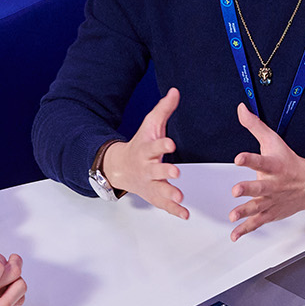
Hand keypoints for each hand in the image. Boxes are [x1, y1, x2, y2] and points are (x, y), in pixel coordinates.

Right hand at [100, 87, 186, 219]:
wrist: (120, 167)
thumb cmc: (139, 144)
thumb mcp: (149, 125)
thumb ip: (163, 110)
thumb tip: (175, 91)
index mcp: (146, 150)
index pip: (154, 146)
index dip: (162, 145)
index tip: (170, 143)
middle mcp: (146, 168)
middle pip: (155, 170)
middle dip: (165, 172)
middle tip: (176, 172)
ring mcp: (149, 183)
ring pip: (159, 190)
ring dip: (169, 194)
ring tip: (179, 197)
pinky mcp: (154, 195)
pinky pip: (163, 205)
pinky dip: (173, 210)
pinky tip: (184, 214)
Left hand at [228, 104, 304, 240]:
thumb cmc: (289, 161)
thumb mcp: (273, 140)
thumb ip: (255, 126)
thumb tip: (241, 108)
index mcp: (275, 166)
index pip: (262, 160)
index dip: (250, 159)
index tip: (238, 157)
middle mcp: (274, 184)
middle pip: (261, 187)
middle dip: (249, 189)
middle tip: (236, 190)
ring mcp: (273, 200)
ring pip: (258, 207)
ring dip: (245, 212)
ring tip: (233, 215)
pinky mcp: (271, 212)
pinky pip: (257, 222)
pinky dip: (246, 230)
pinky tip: (234, 234)